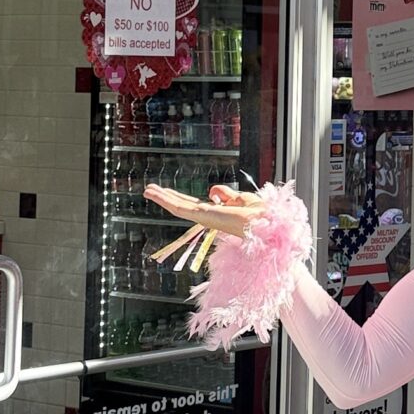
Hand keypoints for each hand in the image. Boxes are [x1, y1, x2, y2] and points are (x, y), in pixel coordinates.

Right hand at [144, 182, 265, 240]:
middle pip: (181, 205)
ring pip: (177, 206)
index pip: (192, 204)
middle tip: (149, 190)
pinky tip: (155, 194)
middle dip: (166, 197)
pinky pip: (180, 208)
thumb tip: (212, 192)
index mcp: (216, 213)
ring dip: (161, 197)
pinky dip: (166, 200)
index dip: (179, 197)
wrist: (266, 222)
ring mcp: (203, 217)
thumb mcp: (240, 198)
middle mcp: (207, 217)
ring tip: (147, 190)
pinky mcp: (202, 216)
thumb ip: (226, 194)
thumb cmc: (258, 214)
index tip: (167, 191)